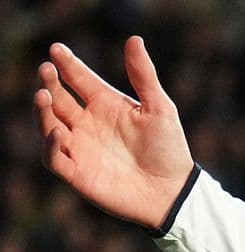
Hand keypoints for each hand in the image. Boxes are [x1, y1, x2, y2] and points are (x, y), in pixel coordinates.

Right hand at [35, 38, 194, 229]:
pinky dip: (51, 145)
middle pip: (58, 98)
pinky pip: (53, 157)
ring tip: (43, 94)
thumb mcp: (160, 108)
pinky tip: (58, 132)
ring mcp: (80, 147)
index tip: (57, 49)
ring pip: (48, 124)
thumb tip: (134, 39)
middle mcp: (87, 123)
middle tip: (46, 69)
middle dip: (49, 83)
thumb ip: (144, 76)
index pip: (79, 79)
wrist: (174, 192)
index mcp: (105, 104)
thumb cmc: (168, 149)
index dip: (67, 64)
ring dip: (43, 110)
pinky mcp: (77, 172)